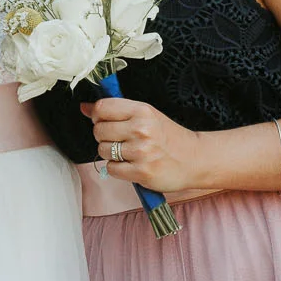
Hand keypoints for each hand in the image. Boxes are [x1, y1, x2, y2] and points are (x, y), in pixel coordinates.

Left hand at [82, 96, 203, 192]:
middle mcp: (141, 129)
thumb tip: (85, 107)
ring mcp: (141, 152)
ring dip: (111, 154)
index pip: (103, 107)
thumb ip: (116, 111)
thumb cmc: (169, 137)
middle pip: (99, 130)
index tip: (104, 120)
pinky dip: (117, 169)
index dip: (98, 115)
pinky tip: (131, 165)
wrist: (195, 159)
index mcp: (142, 111)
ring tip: (128, 153)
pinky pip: (111, 169)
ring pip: (103, 150)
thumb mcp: (147, 116)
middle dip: (104, 136)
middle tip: (120, 139)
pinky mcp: (141, 172)